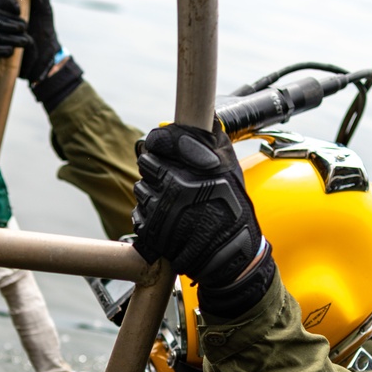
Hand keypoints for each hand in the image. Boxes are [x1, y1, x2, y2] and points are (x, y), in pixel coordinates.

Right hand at [0, 0, 60, 83]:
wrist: (43, 57)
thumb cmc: (44, 28)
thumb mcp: (43, 6)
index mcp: (6, 0)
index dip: (5, 1)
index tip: (19, 9)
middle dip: (8, 23)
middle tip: (25, 28)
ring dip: (6, 37)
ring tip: (23, 42)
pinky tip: (10, 52)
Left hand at [132, 124, 270, 303]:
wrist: (230, 254)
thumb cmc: (232, 209)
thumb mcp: (230, 168)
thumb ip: (211, 141)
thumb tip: (198, 117)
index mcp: (196, 165)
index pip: (158, 141)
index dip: (159, 144)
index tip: (161, 148)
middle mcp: (176, 184)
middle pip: (146, 163)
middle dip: (156, 169)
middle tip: (174, 181)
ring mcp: (161, 208)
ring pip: (141, 188)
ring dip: (153, 193)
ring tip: (176, 205)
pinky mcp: (151, 229)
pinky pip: (138, 212)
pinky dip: (149, 215)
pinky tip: (169, 221)